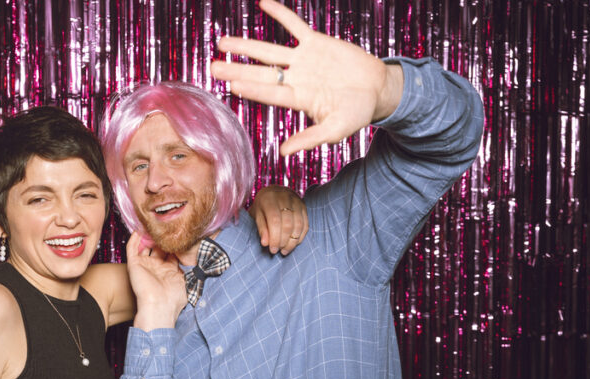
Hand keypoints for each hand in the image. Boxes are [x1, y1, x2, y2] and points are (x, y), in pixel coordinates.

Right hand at [126, 232, 186, 330]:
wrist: (159, 306)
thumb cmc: (173, 298)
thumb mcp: (186, 282)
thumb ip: (190, 271)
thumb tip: (202, 262)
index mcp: (168, 271)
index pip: (170, 253)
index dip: (173, 243)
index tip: (179, 232)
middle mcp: (156, 267)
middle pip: (157, 247)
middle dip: (161, 237)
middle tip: (166, 225)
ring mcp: (144, 265)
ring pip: (144, 246)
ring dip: (147, 235)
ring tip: (152, 224)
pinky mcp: (134, 264)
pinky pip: (131, 248)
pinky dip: (134, 238)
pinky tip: (140, 229)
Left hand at [210, 0, 403, 156]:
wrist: (377, 90)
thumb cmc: (356, 113)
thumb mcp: (335, 130)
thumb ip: (310, 138)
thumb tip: (283, 152)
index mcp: (298, 99)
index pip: (270, 93)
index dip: (252, 88)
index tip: (231, 84)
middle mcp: (295, 79)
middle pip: (260, 72)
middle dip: (237, 69)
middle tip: (212, 67)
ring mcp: (303, 60)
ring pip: (269, 50)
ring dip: (246, 45)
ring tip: (222, 42)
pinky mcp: (316, 43)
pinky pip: (295, 25)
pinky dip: (280, 14)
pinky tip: (262, 3)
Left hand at [249, 185, 307, 254]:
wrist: (273, 192)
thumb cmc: (262, 206)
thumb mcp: (256, 215)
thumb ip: (261, 228)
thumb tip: (266, 243)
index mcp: (269, 198)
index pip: (275, 221)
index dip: (274, 237)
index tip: (272, 249)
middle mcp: (285, 197)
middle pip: (288, 224)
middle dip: (283, 241)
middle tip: (278, 250)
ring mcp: (297, 201)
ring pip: (299, 225)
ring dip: (292, 241)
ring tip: (285, 250)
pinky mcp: (304, 207)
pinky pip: (305, 224)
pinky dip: (300, 237)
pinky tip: (293, 244)